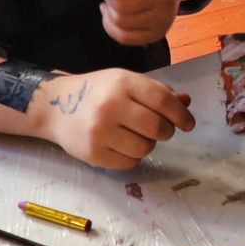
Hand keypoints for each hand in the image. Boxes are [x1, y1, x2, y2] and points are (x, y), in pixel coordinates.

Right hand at [34, 68, 194, 168]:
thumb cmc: (98, 93)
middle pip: (157, 128)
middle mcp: (111, 106)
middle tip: (161, 130)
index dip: (181, 115)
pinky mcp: (94, 154)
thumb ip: (157, 92)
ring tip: (135, 134)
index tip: (188, 123)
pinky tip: (121, 144)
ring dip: (148, 144)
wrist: (56, 106)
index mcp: (122, 83)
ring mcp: (100, 132)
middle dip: (166, 131)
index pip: (163, 101)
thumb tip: (186, 102)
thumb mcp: (125, 82)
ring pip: (145, 148)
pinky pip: (130, 163)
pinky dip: (132, 156)